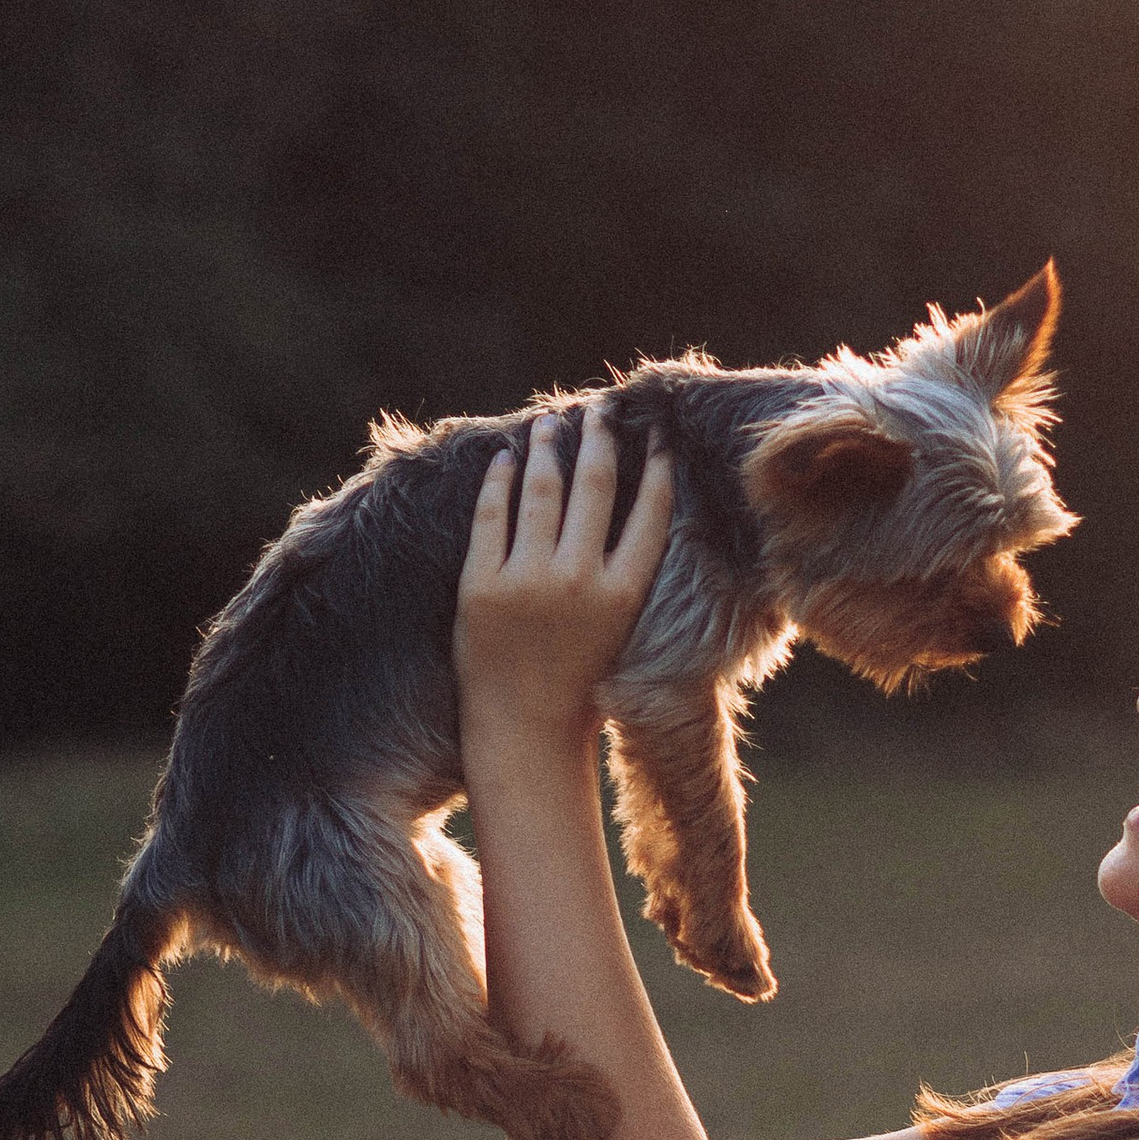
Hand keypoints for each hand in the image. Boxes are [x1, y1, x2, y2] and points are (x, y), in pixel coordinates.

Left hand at [454, 405, 673, 746]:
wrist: (523, 728)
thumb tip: (622, 504)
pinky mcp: (481, 584)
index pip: (650, 513)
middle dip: (600, 439)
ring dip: (549, 447)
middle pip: (596, 487)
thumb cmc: (578, 681)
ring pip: (542, 490)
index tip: (657, 436)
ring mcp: (528, 580)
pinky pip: (491, 515)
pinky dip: (500, 480)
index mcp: (623, 593)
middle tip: (600, 411)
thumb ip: (621, 570)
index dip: (656, 468)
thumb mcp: (618, 626)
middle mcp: (580, 580)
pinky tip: (506, 459)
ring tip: (551, 423)